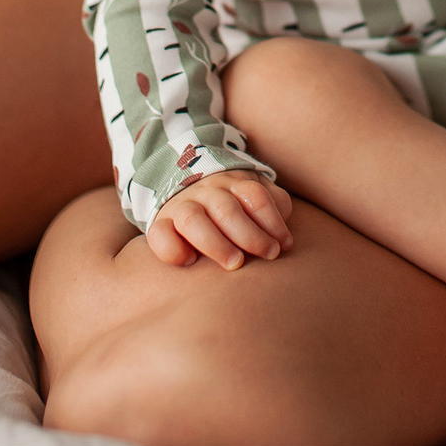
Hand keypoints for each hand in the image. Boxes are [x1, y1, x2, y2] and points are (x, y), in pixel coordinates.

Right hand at [146, 168, 292, 268]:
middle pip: (227, 209)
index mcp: (234, 182)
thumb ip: (273, 204)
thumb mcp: (253, 192)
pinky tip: (189, 261)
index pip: (255, 196)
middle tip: (267, 254)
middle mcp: (206, 191)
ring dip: (215, 243)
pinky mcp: (160, 223)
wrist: (184, 182)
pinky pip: (159, 233)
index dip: (272, 221)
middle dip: (249, 234)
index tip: (284, 244)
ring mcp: (181, 205)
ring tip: (234, 263)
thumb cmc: (231, 198)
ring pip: (193, 219)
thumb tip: (285, 230)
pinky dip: (171, 248)